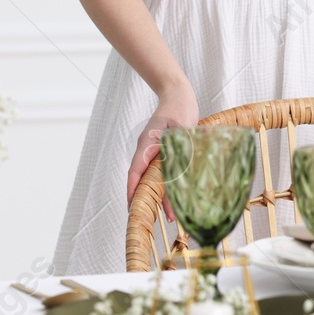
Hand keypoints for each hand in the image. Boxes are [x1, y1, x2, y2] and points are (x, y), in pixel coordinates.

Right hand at [126, 83, 198, 222]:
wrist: (178, 93)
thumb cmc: (179, 107)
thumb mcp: (181, 128)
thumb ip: (179, 147)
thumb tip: (179, 170)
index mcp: (146, 145)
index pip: (135, 173)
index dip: (132, 191)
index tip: (132, 208)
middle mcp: (147, 151)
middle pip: (144, 180)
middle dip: (148, 201)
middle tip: (155, 221)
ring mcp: (154, 151)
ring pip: (155, 178)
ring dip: (162, 197)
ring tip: (172, 217)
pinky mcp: (164, 152)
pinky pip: (163, 172)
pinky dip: (168, 186)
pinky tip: (176, 197)